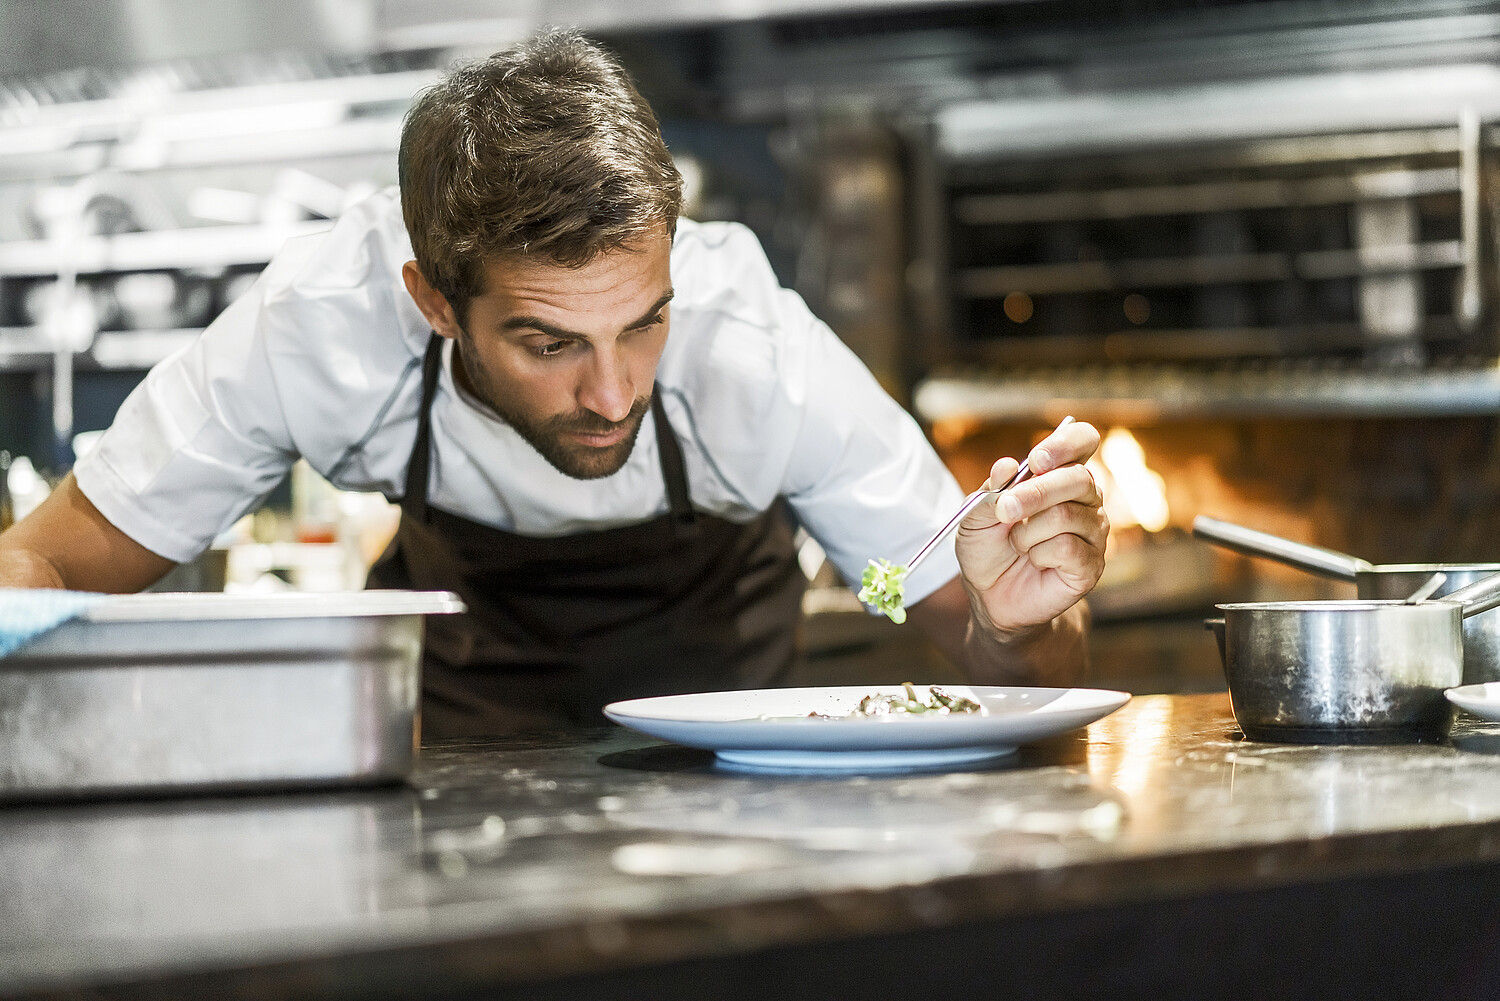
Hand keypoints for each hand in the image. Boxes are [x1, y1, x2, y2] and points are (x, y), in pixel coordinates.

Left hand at [953, 420, 1107, 637]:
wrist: (990, 595)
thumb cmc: (988, 548)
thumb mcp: (975, 516)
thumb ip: (990, 490)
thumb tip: (1008, 465)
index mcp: (1059, 475)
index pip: (1083, 441)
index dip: (1066, 443)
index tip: (1036, 459)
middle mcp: (1085, 499)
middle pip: (1078, 478)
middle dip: (1035, 493)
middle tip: (1004, 510)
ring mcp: (1093, 532)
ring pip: (1067, 515)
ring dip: (1027, 532)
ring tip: (1016, 544)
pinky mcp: (1091, 564)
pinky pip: (1068, 548)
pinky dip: (1039, 554)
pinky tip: (1034, 561)